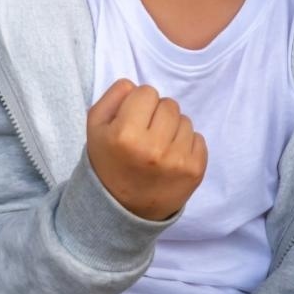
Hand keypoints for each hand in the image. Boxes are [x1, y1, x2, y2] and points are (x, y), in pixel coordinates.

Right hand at [85, 79, 207, 220]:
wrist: (124, 209)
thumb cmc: (109, 162)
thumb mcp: (95, 127)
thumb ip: (113, 97)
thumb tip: (136, 85)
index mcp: (125, 135)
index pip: (146, 92)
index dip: (138, 104)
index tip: (132, 122)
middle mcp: (153, 148)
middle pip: (169, 104)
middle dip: (157, 115)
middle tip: (145, 135)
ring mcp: (178, 161)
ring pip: (185, 120)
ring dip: (172, 129)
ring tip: (157, 148)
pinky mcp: (195, 171)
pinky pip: (198, 138)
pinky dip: (185, 144)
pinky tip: (170, 159)